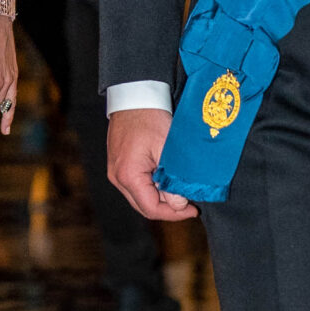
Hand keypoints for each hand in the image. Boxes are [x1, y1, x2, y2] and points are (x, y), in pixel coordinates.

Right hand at [106, 106, 197, 221]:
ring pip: (140, 197)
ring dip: (161, 198)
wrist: (134, 96)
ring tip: (180, 191)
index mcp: (128, 175)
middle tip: (190, 204)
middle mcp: (117, 178)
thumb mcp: (166, 149)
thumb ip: (172, 180)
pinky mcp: (119, 166)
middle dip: (168, 208)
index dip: (174, 214)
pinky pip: (137, 186)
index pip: (151, 208)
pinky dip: (153, 187)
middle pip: (144, 206)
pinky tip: (167, 181)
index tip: (192, 209)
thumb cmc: (150, 117)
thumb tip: (179, 204)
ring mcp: (116, 172)